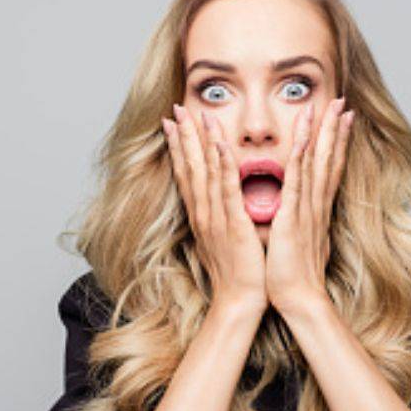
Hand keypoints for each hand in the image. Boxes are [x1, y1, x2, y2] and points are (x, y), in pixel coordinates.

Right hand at [163, 104, 266, 314]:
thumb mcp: (222, 240)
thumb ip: (219, 218)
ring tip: (194, 114)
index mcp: (202, 216)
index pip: (187, 174)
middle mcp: (203, 213)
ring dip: (199, 142)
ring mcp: (216, 218)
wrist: (239, 301)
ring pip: (205, 172)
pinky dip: (222, 166)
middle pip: (190, 167)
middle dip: (182, 136)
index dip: (179, 147)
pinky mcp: (233, 225)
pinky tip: (219, 145)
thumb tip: (217, 204)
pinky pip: (227, 190)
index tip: (171, 123)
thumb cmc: (237, 273)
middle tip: (175, 108)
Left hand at [266, 96, 354, 316]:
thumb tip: (297, 213)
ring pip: (316, 163)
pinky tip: (304, 137)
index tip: (343, 120)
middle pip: (329, 159)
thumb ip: (299, 223)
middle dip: (336, 129)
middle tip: (343, 102)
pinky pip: (297, 180)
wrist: (299, 298)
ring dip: (322, 133)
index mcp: (315, 210)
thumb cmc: (294, 274)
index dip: (336, 143)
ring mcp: (307, 209)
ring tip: (329, 108)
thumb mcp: (299, 241)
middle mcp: (316, 205)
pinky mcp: (294, 217)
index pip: (329, 169)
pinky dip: (301, 157)